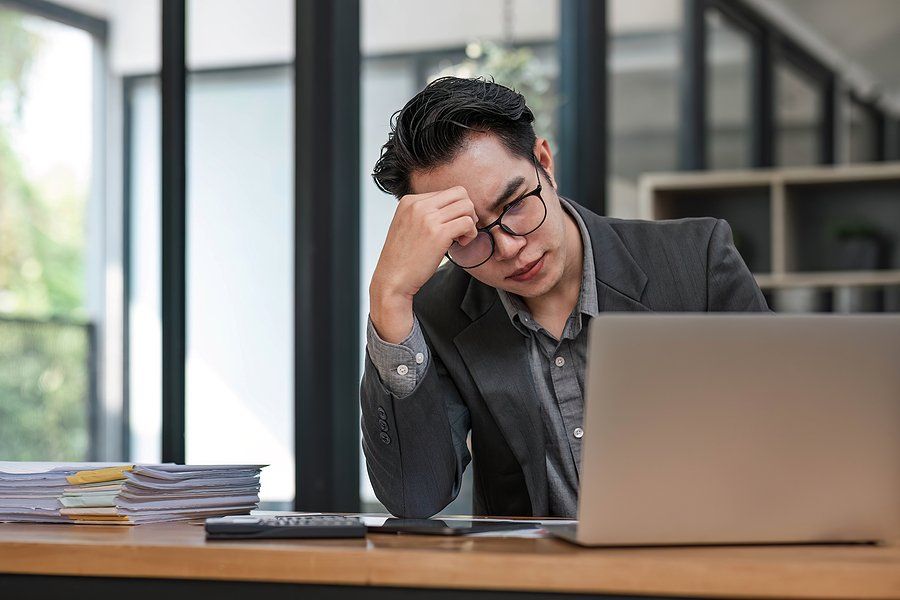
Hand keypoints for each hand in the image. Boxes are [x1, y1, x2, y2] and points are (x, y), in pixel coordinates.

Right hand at [369, 187, 477, 342]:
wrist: (392, 279)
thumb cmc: (402, 258)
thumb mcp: (407, 226)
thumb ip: (423, 213)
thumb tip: (449, 208)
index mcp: (410, 201)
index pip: (446, 192)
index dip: (455, 209)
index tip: (451, 225)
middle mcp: (418, 205)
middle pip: (460, 193)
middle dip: (467, 210)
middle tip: (462, 229)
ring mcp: (428, 218)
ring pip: (467, 206)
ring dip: (471, 222)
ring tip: (461, 238)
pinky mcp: (438, 234)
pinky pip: (467, 222)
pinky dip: (471, 233)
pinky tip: (461, 244)